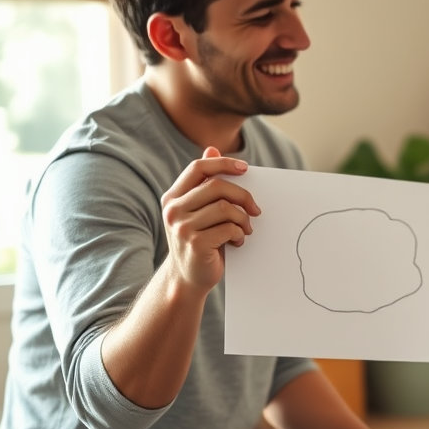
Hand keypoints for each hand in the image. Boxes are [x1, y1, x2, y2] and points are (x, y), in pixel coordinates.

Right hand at [159, 147, 260, 291]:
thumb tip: (212, 149)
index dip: (224, 163)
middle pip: (217, 186)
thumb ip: (204, 184)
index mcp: (173, 197)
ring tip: (245, 230)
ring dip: (243, 219)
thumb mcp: (199, 210)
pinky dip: (239, 234)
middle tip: (255, 210)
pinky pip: (228, 228)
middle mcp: (174, 209)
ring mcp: (182, 227)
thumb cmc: (199, 241)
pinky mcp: (195, 243)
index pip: (199, 168)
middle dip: (243, 196)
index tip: (246, 168)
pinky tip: (237, 241)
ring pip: (225, 208)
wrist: (187, 278)